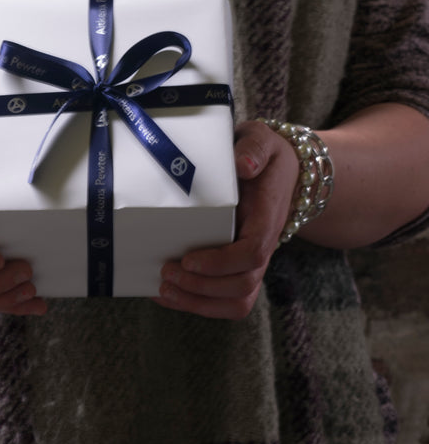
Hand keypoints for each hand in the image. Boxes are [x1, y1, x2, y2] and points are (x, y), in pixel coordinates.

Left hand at [156, 119, 298, 318]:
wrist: (280, 172)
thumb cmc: (264, 155)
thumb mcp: (261, 140)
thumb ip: (254, 148)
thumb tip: (243, 166)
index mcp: (266, 216)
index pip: (253, 252)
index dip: (221, 262)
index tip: (188, 258)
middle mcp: (263, 245)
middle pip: (243, 285)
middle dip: (202, 287)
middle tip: (166, 272)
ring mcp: (252, 261)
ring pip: (237, 301)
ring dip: (198, 303)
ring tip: (163, 290)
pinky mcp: (239, 268)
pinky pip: (226, 299)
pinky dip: (197, 303)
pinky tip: (167, 295)